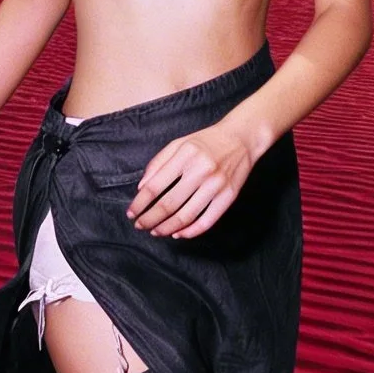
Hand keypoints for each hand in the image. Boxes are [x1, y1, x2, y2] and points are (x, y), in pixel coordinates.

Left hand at [126, 120, 255, 240]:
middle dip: (149, 219)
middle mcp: (201, 170)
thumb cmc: (206, 141)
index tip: (131, 213)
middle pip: (168, 204)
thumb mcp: (179, 144)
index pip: (155, 186)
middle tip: (140, 226)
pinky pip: (207, 221)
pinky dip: (191, 231)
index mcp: (185, 155)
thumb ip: (158, 163)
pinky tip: (178, 233)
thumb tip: (142, 188)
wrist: (242, 138)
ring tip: (155, 231)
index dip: (140, 203)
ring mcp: (216, 185)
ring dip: (166, 228)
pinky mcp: (229, 196)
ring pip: (186, 216)